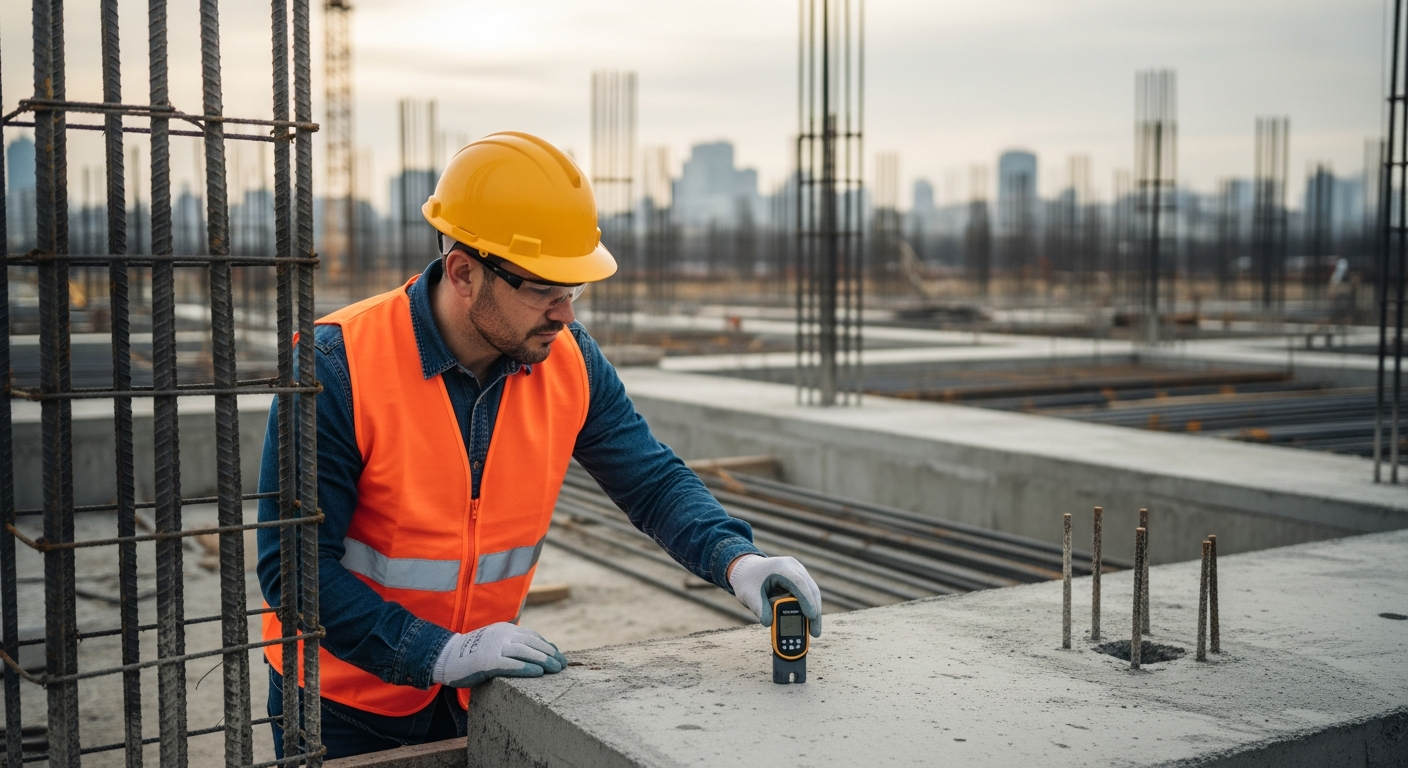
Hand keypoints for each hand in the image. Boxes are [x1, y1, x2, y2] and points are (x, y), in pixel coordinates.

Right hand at [432, 622, 567, 687]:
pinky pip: (511, 665)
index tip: (560, 656)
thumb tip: (539, 653)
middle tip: (563, 665)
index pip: (533, 637)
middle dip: (550, 654)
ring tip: (556, 669)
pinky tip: (538, 674)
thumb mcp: (495, 643)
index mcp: (506, 629)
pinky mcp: (487, 661)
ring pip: (525, 652)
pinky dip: (526, 668)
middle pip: (533, 643)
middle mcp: (502, 635)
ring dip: (543, 661)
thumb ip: (513, 645)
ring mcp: (494, 647)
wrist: (446, 656)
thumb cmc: (472, 654)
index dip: (548, 647)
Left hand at [727, 554, 822, 636]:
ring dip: (814, 612)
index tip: (811, 616)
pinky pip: (807, 594)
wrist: (746, 570)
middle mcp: (793, 567)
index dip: (807, 599)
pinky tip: (808, 622)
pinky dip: (809, 608)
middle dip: (815, 612)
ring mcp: (798, 572)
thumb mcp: (749, 595)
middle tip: (815, 632)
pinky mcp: (799, 580)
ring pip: (812, 593)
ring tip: (813, 631)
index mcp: (781, 568)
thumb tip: (768, 623)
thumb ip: (759, 608)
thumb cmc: (747, 581)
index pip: (799, 583)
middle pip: (810, 589)